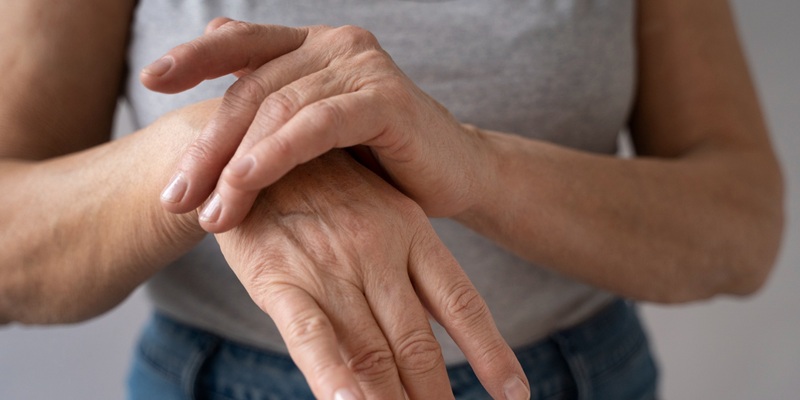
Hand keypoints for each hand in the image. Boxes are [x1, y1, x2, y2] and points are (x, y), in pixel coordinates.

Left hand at [143, 19, 489, 231]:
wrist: (454, 176)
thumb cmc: (382, 161)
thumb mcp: (320, 133)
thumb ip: (276, 110)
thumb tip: (219, 102)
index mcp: (314, 46)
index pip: (244, 42)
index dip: (195, 56)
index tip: (149, 81)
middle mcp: (335, 44)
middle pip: (252, 88)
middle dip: (208, 146)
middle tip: (176, 196)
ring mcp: (361, 66)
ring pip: (278, 108)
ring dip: (235, 163)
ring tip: (209, 211)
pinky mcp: (385, 98)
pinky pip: (316, 124)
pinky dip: (277, 153)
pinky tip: (246, 181)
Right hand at [214, 150, 528, 399]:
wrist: (249, 150)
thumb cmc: (320, 188)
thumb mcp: (377, 208)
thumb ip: (404, 268)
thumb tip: (434, 329)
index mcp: (410, 230)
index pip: (462, 304)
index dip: (491, 354)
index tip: (515, 396)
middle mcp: (379, 250)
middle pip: (417, 343)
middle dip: (435, 397)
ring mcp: (331, 266)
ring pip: (372, 350)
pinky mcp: (280, 278)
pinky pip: (312, 337)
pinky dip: (333, 377)